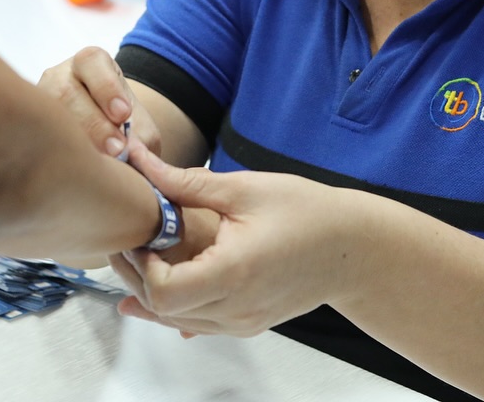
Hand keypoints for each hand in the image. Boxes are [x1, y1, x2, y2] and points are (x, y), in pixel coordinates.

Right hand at [37, 46, 160, 158]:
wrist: (108, 139)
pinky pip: (38, 140)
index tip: (123, 114)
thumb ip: (139, 136)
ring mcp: (39, 100)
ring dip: (73, 142)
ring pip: (47, 116)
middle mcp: (59, 76)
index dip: (107, 87)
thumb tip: (130, 155)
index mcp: (89, 63)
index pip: (92, 62)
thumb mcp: (140, 125)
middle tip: (116, 150)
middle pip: (66, 92)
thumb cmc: (124, 127)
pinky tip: (74, 173)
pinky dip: (57, 156)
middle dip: (93, 124)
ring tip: (98, 164)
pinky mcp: (29, 127)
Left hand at [107, 143, 347, 337]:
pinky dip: (174, 303)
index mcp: (234, 272)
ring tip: (144, 254)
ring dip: (152, 291)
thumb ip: (186, 182)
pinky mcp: (247, 324)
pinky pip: (197, 322)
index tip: (140, 233)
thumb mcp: (245, 188)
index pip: (163, 291)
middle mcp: (236, 309)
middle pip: (162, 310)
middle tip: (130, 239)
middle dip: (136, 276)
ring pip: (176, 320)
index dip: (140, 263)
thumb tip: (139, 160)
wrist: (354, 249)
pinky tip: (163, 278)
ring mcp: (242, 323)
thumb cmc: (307, 212)